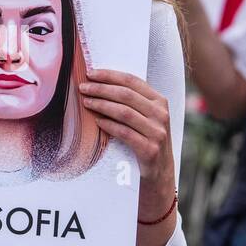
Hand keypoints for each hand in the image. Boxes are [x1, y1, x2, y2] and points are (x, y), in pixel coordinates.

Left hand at [79, 69, 175, 213]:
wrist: (159, 173)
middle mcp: (161, 114)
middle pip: (126, 95)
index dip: (110, 75)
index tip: (90, 73)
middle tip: (83, 88)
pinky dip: (109, 125)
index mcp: (159, 101)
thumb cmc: (146, 140)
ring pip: (124, 112)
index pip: (132, 81)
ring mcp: (158, 132)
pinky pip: (125, 133)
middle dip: (101, 89)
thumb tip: (99, 83)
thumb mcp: (144, 118)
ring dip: (102, 105)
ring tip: (86, 102)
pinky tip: (97, 121)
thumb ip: (130, 102)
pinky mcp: (150, 149)